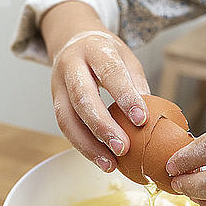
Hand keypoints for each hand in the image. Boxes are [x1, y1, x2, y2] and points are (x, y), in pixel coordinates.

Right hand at [41, 2, 150, 172]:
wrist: (73, 41)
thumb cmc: (105, 53)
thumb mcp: (126, 58)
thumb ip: (136, 84)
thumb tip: (151, 118)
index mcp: (95, 49)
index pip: (110, 72)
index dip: (125, 97)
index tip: (141, 119)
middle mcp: (71, 65)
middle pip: (82, 97)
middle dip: (103, 126)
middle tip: (123, 148)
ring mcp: (58, 84)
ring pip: (67, 118)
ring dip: (88, 145)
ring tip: (110, 164)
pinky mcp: (54, 101)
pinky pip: (65, 127)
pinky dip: (83, 146)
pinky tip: (100, 158)